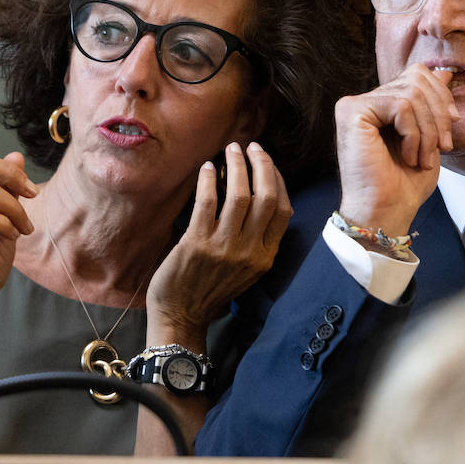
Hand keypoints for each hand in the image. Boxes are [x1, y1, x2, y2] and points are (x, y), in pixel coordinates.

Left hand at [146, 141, 292, 340]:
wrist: (181, 317)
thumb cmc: (211, 289)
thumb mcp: (246, 270)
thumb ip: (256, 240)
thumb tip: (256, 196)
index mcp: (266, 257)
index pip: (283, 210)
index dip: (278, 181)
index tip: (268, 163)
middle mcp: (250, 252)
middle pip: (267, 197)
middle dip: (261, 165)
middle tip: (251, 147)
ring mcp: (224, 248)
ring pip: (240, 195)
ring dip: (237, 165)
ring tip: (230, 150)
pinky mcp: (197, 244)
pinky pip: (207, 202)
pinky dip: (208, 180)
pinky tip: (207, 168)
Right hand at [335, 64, 455, 233]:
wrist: (387, 211)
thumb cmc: (405, 183)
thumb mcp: (429, 137)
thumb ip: (432, 104)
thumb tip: (444, 72)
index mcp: (382, 104)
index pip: (418, 74)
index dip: (441, 97)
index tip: (452, 127)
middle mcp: (365, 100)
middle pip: (417, 79)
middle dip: (439, 115)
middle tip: (443, 148)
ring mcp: (355, 104)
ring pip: (411, 93)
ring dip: (428, 130)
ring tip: (424, 158)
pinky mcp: (351, 111)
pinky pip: (400, 105)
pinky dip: (413, 134)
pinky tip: (409, 157)